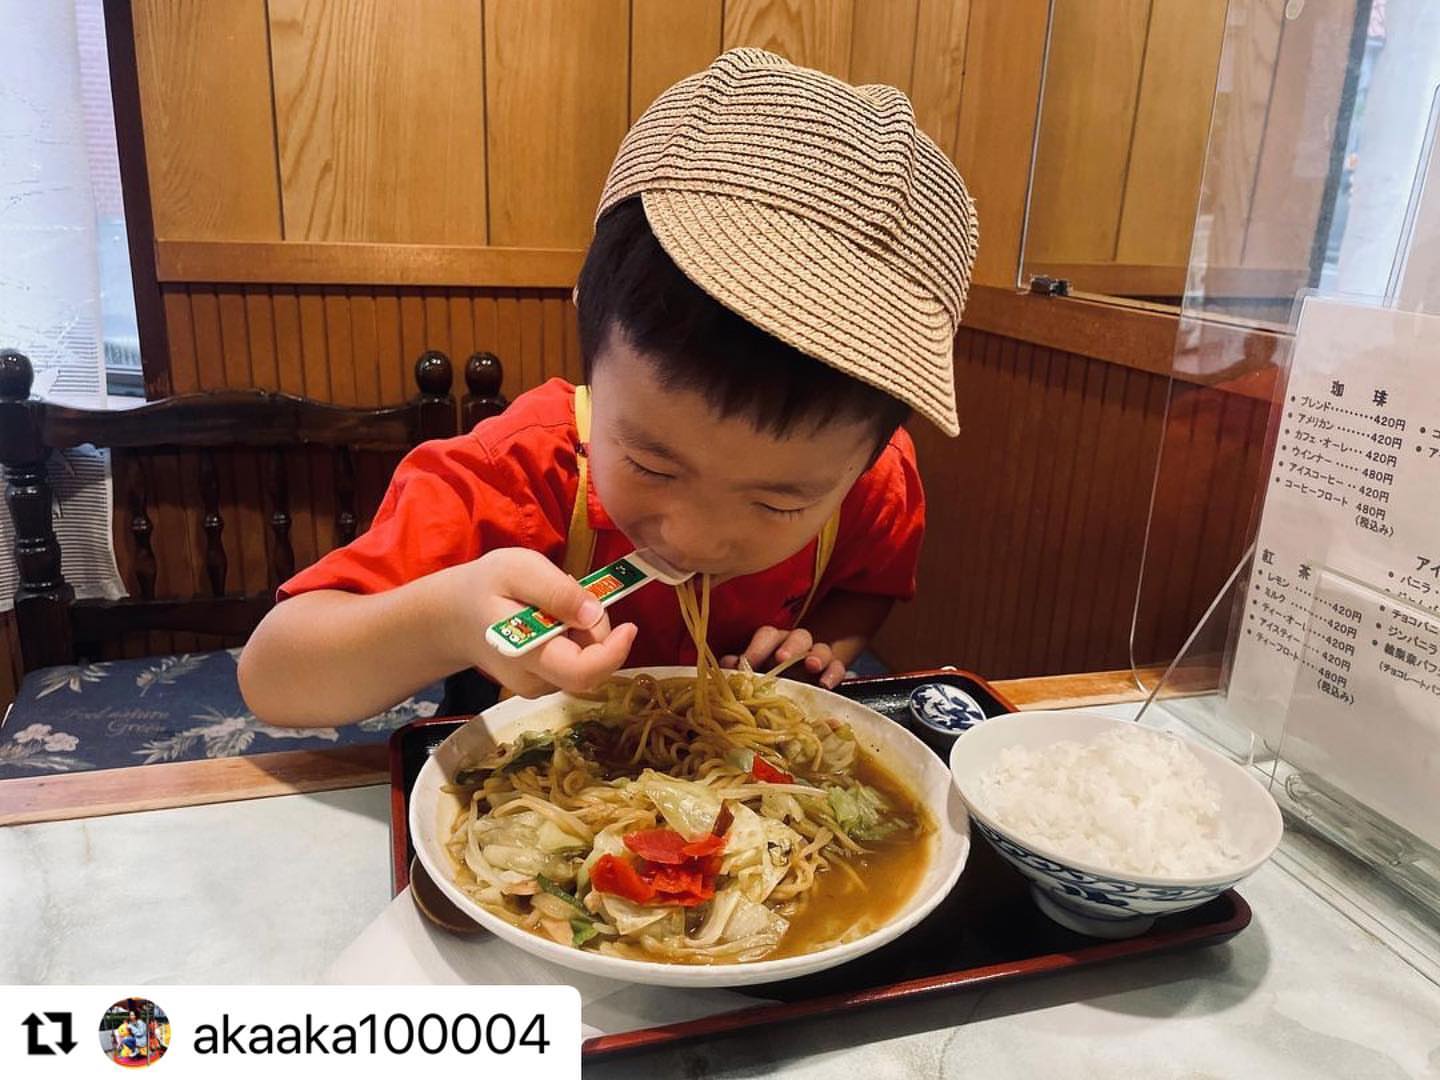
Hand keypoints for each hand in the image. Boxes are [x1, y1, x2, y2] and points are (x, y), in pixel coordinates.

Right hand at [444, 548, 637, 696]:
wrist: (451, 617)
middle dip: (597, 628)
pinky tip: (548, 617)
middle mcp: (536, 681)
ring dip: (583, 629)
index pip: (582, 673)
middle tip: (570, 590)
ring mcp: (540, 686)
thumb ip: (556, 591)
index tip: (629, 626)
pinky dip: (573, 636)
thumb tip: (593, 613)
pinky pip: (575, 659)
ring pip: (585, 661)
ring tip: (550, 602)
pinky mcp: (544, 681)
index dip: (613, 653)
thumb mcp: (517, 570)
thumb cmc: (483, 587)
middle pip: (591, 665)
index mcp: (528, 656)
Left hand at [720, 626, 847, 688]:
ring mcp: (817, 656)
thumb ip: (740, 668)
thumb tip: (726, 666)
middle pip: (797, 636)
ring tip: (812, 667)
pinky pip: (838, 667)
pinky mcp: (833, 670)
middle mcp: (796, 644)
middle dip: (790, 647)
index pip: (767, 635)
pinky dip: (833, 674)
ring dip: (817, 656)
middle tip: (782, 659)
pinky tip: (826, 684)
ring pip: (820, 648)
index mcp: (774, 642)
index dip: (757, 647)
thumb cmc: (772, 677)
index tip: (747, 663)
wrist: (801, 685)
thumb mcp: (755, 673)